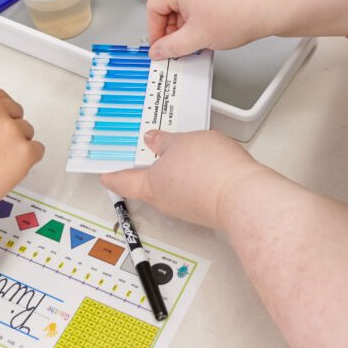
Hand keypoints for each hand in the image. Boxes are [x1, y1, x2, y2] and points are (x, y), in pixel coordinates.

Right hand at [0, 88, 43, 226]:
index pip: (1, 97)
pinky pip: (38, 150)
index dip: (1, 113)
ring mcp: (11, 129)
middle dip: (10, 128)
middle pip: (17, 112)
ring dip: (17, 146)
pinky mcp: (26, 151)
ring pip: (27, 132)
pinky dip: (27, 161)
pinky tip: (6, 169)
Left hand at [101, 129, 266, 230]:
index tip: (103, 168)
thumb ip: (165, 140)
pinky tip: (202, 160)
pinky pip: (191, 188)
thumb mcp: (182, 141)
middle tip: (146, 145)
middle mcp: (164, 200)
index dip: (110, 172)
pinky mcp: (205, 207)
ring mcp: (186, 206)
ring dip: (172, 168)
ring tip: (180, 147)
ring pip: (171, 184)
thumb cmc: (211, 171)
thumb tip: (154, 140)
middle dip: (146, 163)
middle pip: (146, 182)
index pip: (120, 180)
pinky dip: (191, 174)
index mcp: (150, 185)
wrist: (244, 196)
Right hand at [146, 0, 271, 59]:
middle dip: (171, 30)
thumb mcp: (196, 38)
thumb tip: (158, 51)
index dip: (154, 31)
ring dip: (185, 26)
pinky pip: (197, 2)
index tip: (161, 46)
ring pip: (183, 5)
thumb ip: (171, 47)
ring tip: (196, 41)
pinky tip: (207, 32)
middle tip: (178, 47)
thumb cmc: (237, 15)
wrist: (268, 8)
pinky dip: (197, 18)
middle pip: (168, 5)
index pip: (153, 7)